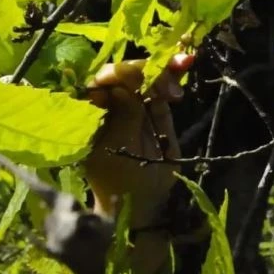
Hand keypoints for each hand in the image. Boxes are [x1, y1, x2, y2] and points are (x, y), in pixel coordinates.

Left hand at [83, 53, 192, 273]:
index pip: (99, 84)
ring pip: (144, 80)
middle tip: (162, 69)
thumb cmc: (121, 181)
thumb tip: (125, 87)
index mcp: (90, 114)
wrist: (144, 206)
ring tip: (179, 72)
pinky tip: (182, 67)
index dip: (117, 74)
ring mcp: (132, 108)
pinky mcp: (154, 113)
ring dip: (161, 71)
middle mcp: (110, 106)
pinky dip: (170, 79)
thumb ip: (124, 116)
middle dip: (143, 69)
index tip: (134, 75)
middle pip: (124, 76)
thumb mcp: (120, 148)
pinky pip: (160, 91)